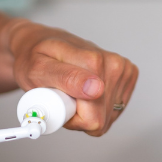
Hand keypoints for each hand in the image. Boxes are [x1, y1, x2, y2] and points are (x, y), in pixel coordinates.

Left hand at [7, 22, 139, 135]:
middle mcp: (113, 64)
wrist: (38, 42)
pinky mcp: (127, 75)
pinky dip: (98, 106)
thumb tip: (96, 89)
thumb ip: (66, 79)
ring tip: (73, 91)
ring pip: (109, 115)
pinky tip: (86, 91)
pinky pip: (114, 108)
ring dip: (88, 111)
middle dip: (80, 115)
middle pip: (103, 118)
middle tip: (62, 96)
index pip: (94, 119)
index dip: (72, 119)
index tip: (58, 103)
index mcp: (95, 63)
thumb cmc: (34, 57)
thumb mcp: (38, 69)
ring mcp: (122, 69)